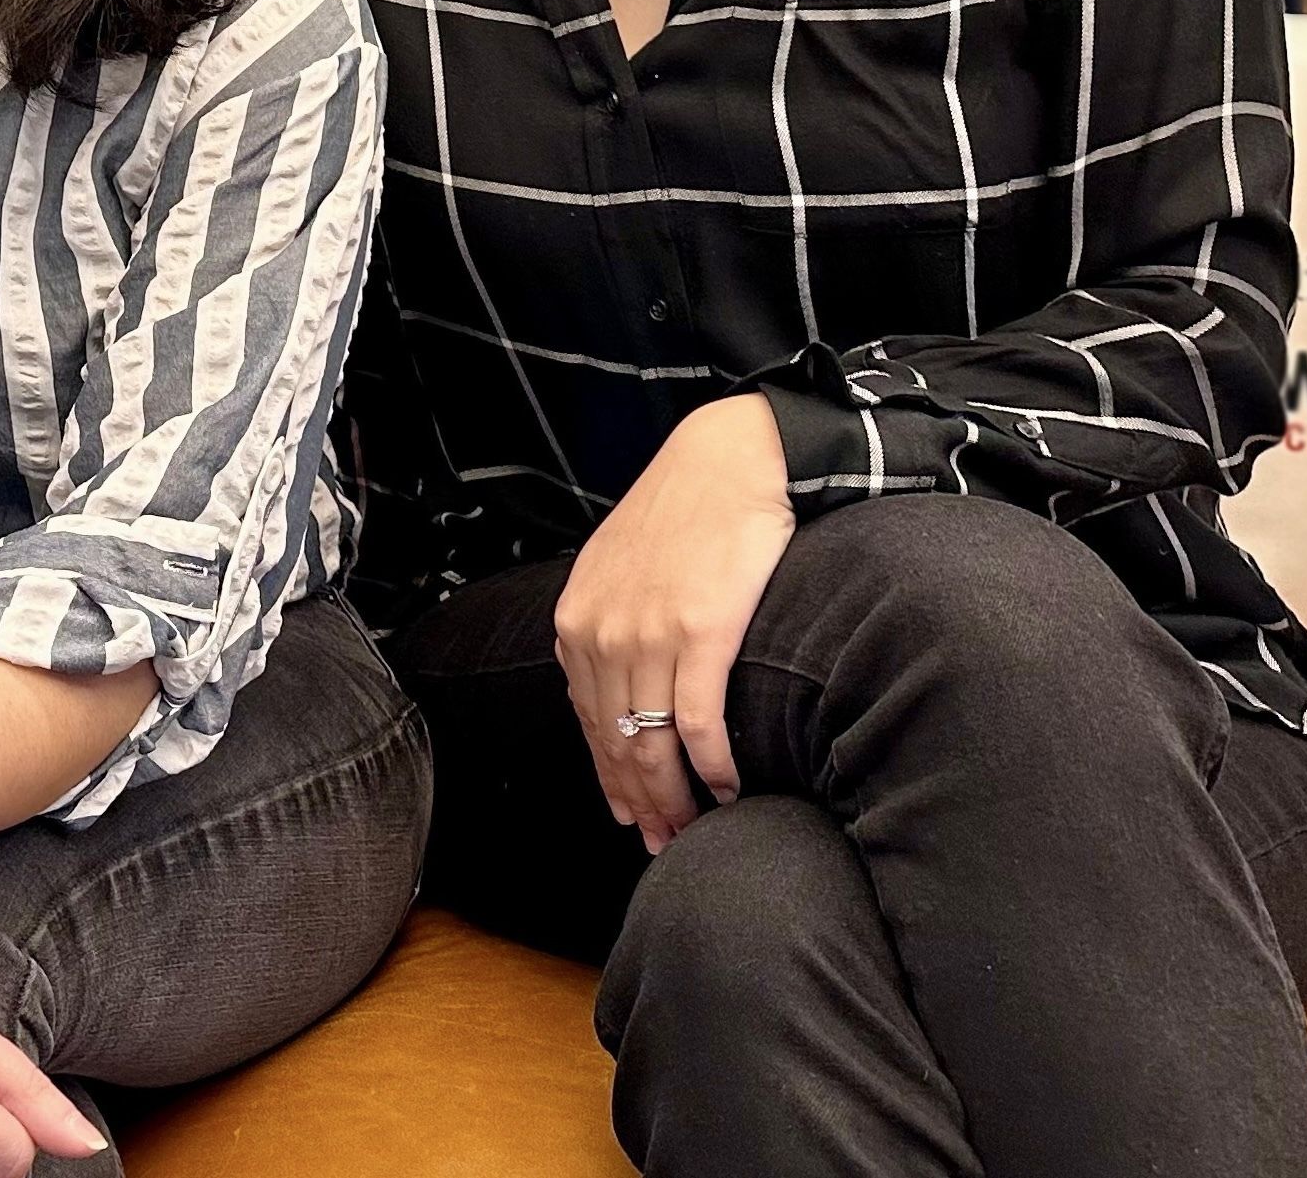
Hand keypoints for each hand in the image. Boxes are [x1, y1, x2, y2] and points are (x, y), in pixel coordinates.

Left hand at [553, 391, 793, 853]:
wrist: (729, 459)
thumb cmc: (682, 514)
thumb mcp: (618, 570)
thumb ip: (609, 629)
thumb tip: (619, 694)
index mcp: (578, 622)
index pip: (588, 724)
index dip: (609, 779)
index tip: (630, 818)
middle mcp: (603, 634)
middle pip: (616, 744)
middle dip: (641, 804)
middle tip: (665, 846)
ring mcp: (648, 635)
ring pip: (652, 744)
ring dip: (674, 799)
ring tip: (694, 832)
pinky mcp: (701, 633)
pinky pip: (698, 722)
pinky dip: (711, 767)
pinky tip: (726, 789)